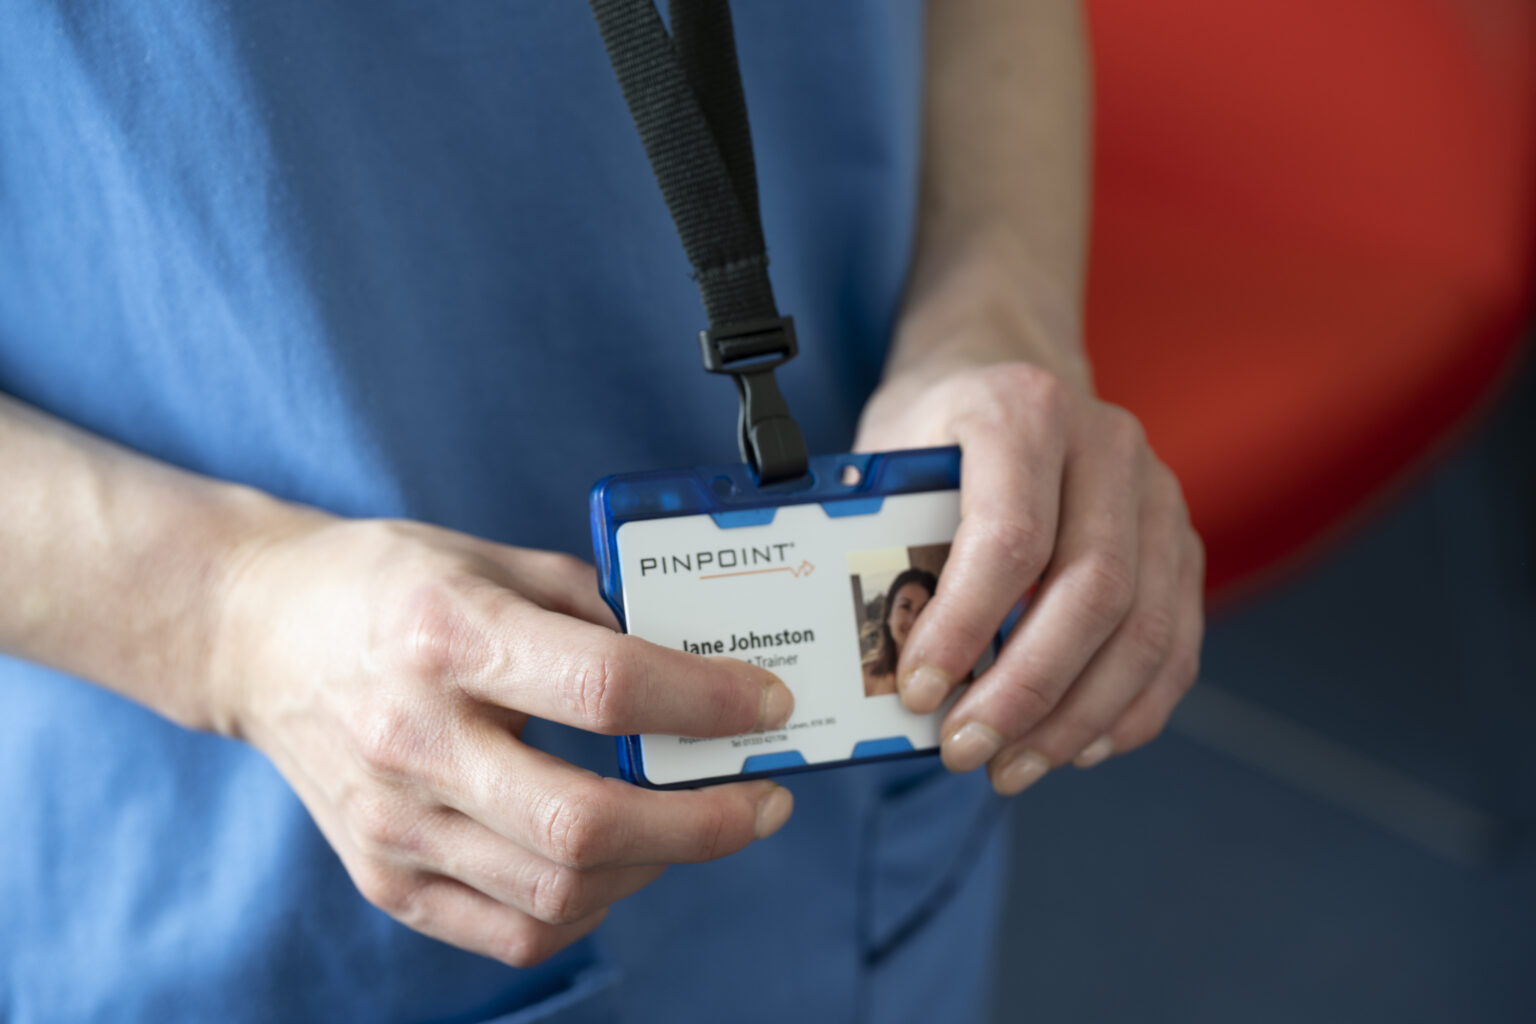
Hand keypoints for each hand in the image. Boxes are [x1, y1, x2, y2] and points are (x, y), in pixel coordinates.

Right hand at [208, 516, 794, 965]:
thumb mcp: (492, 557)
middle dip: (705, 822)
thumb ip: (595, 608)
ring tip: (699, 823)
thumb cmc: (384, 585)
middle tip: (762, 798)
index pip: (605, 689)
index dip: (705, 703)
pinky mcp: (383, 876)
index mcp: (446, 636)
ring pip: (559, 889)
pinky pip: (513, 929)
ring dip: (660, 864)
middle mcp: (414, 740)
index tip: (765, 704)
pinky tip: (622, 861)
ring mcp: (393, 824)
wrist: (257, 635)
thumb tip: (697, 664)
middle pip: (585, 821)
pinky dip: (590, 903)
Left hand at [856, 295, 1203, 795]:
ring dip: (1078, 717)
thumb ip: (883, 538)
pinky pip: (1176, 641)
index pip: (1010, 535)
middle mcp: (1108, 445)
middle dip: (1026, 691)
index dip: (966, 626)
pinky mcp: (1181, 539)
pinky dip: (1131, 708)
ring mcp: (1158, 493)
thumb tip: (867, 665)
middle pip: (1092, 591)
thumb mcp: (889, 454)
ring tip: (1012, 767)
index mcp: (1023, 409)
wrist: (1005, 364)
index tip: (918, 691)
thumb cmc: (935, 424)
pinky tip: (1079, 747)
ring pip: (1144, 628)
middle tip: (965, 751)